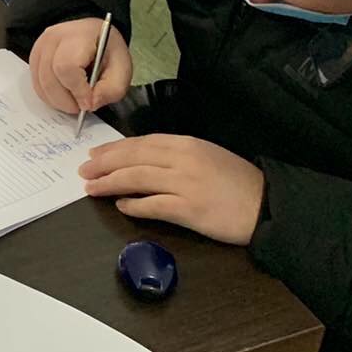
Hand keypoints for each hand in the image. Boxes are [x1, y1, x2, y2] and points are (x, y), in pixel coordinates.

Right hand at [28, 17, 131, 112]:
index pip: (67, 66)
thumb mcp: (122, 70)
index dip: (77, 90)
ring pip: (40, 83)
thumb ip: (111, 90)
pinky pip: (36, 83)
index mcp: (79, 35)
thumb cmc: (108, 51)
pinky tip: (63, 94)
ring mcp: (40, 46)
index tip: (88, 103)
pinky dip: (49, 95)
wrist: (94, 35)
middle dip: (65, 100)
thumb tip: (89, 104)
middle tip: (80, 107)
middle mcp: (54, 37)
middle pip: (49, 77)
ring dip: (56, 100)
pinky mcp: (35, 56)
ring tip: (73, 101)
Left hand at [80, 134, 264, 244]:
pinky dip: (134, 205)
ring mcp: (185, 184)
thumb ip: (176, 156)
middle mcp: (183, 159)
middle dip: (104, 163)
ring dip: (110, 182)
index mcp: (186, 144)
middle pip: (133, 158)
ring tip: (92, 188)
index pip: (141, 143)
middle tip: (83, 170)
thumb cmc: (237, 182)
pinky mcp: (190, 209)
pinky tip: (121, 206)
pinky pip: (153, 205)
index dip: (114, 149)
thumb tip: (142, 162)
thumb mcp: (207, 156)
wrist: (268, 205)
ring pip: (137, 178)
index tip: (94, 153)